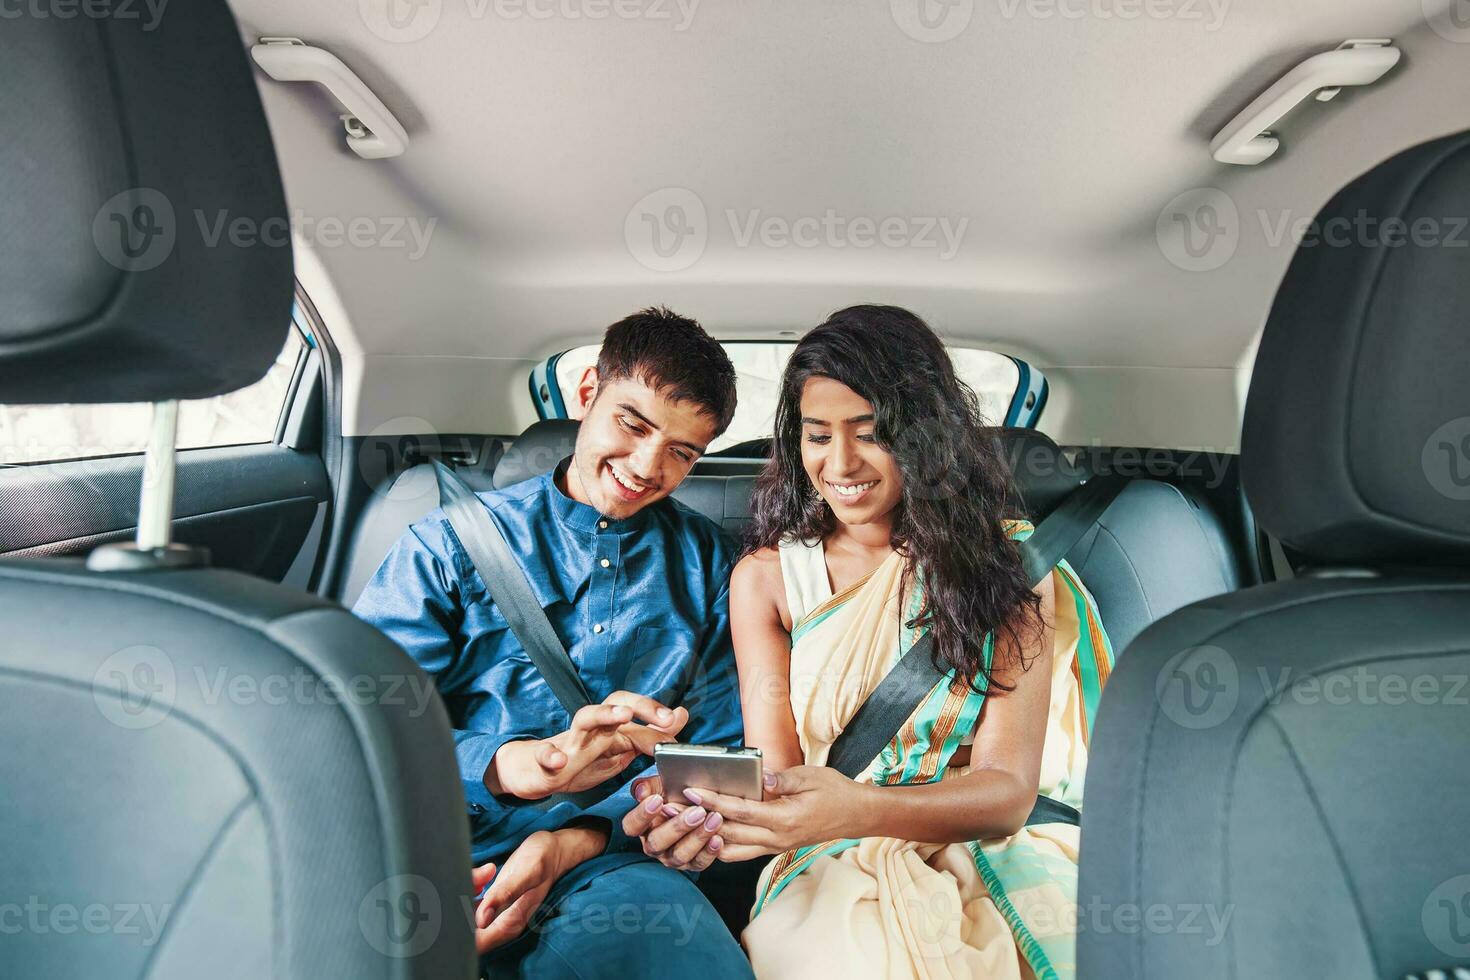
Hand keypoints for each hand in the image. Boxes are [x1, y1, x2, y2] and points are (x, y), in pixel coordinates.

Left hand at [470, 825, 605, 952]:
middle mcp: (500, 925)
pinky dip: (466, 892)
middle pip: (466, 932)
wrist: (554, 850)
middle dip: (458, 910)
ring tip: (477, 876)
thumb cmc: (544, 858)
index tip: (459, 905)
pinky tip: (478, 877)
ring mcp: (494, 917)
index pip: (476, 944)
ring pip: (464, 919)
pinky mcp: (490, 906)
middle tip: (467, 882)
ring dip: (462, 899)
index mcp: (510, 924)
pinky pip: (468, 907)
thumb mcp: (528, 871)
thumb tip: (481, 920)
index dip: (461, 931)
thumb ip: (505, 893)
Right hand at [488, 692, 687, 800]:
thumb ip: (646, 737)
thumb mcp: (616, 752)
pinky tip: (558, 761)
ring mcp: (569, 743)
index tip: (680, 722)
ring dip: (604, 713)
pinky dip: (550, 755)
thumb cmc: (578, 761)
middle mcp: (592, 729)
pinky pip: (545, 754)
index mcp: (610, 728)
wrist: (533, 773)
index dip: (660, 718)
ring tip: (622, 715)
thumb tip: (680, 716)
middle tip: (665, 717)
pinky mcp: (545, 761)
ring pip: (584, 718)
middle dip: (641, 705)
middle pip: (616, 702)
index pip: (638, 713)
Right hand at [620, 775, 724, 871]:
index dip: (642, 815)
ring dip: (698, 837)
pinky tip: (718, 838)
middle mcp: (653, 845)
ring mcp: (671, 857)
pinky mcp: (691, 864)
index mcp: (642, 826)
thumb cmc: (675, 794)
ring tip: (714, 820)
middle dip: (677, 826)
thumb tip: (641, 791)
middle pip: (657, 842)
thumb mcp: (662, 785)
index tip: (657, 800)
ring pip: (680, 854)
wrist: (697, 805)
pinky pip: (699, 863)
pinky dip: (709, 852)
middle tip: (697, 812)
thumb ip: (650, 786)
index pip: (632, 826)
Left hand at [687, 766, 871, 861]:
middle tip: (675, 809)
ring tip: (685, 821)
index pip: (741, 811)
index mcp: (785, 819)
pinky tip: (708, 829)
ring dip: (707, 836)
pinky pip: (743, 851)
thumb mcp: (812, 776)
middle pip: (730, 833)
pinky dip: (723, 843)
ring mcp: (775, 846)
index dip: (714, 802)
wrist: (856, 816)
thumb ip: (782, 779)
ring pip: (732, 850)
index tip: (692, 791)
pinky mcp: (775, 848)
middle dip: (700, 821)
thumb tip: (760, 775)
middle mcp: (777, 839)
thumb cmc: (836, 792)